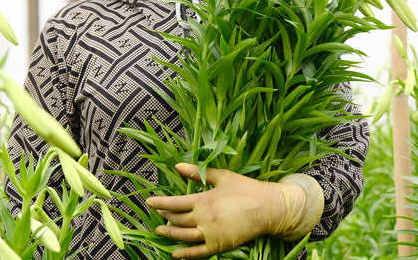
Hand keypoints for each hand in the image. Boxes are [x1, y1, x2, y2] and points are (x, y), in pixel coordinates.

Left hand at [145, 163, 322, 258]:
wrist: (267, 208)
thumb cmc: (245, 189)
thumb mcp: (221, 176)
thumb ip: (198, 173)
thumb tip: (178, 166)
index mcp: (204, 200)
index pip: (175, 203)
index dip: (160, 204)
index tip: (150, 202)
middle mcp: (204, 218)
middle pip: (178, 219)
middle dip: (165, 216)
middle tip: (159, 213)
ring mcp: (211, 234)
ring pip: (184, 236)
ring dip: (170, 233)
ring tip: (160, 230)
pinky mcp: (219, 245)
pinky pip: (198, 253)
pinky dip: (184, 254)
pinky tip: (175, 253)